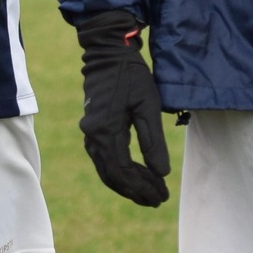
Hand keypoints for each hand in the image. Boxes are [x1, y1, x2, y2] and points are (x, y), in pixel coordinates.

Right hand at [77, 21, 170, 205]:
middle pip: (112, 176)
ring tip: (151, 193)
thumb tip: (161, 173)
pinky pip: (105, 160)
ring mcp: (90, 134)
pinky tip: (137, 175)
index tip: (162, 196)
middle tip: (159, 199)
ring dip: (129, 185)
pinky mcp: (94, 130)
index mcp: (106, 131)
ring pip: (107, 171)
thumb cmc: (131, 75)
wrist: (108, 53)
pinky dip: (121, 172)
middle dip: (136, 191)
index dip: (142, 188)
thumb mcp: (148, 105)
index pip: (122, 172)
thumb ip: (153, 141)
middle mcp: (93, 136)